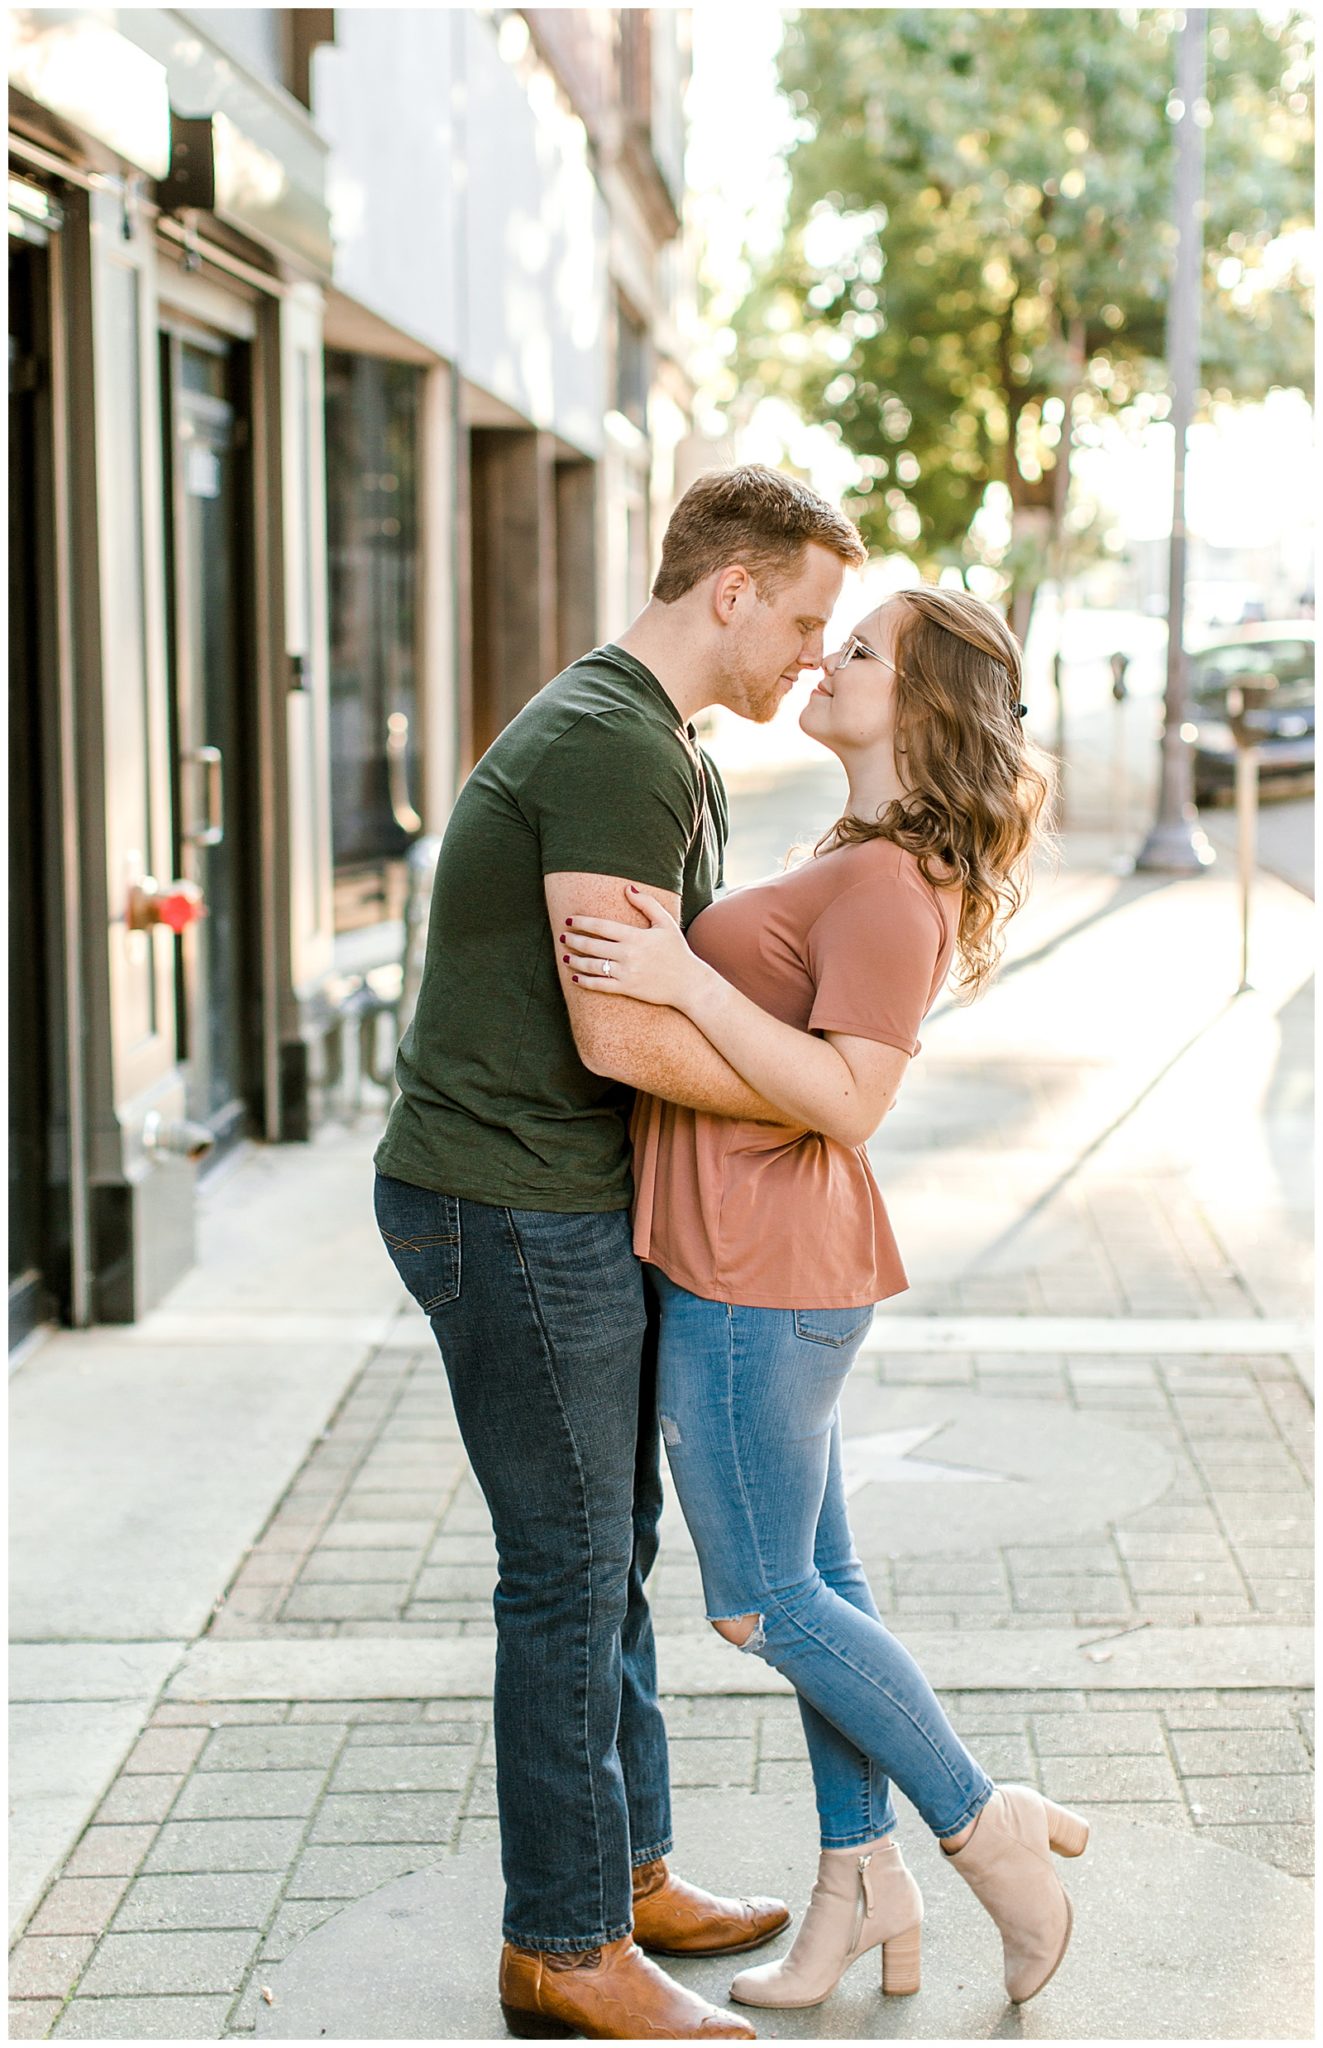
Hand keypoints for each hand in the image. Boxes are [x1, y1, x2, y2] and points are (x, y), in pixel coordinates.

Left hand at [560, 885, 703, 1009]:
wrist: (688, 983)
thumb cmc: (677, 951)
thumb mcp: (666, 923)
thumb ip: (647, 904)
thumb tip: (628, 887)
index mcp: (635, 936)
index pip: (601, 926)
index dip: (582, 922)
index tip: (569, 920)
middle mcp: (628, 954)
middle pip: (592, 945)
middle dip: (573, 940)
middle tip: (562, 937)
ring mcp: (626, 972)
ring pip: (593, 966)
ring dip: (575, 961)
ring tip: (565, 956)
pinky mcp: (627, 988)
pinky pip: (600, 985)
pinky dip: (585, 982)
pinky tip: (575, 979)